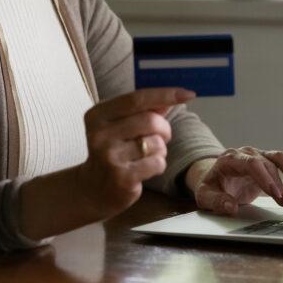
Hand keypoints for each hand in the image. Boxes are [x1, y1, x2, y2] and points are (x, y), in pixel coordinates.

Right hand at [74, 87, 195, 220]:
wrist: (94, 188)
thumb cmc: (114, 150)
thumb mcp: (121, 125)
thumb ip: (144, 110)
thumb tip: (171, 98)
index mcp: (98, 115)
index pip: (136, 98)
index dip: (164, 94)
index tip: (188, 94)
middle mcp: (99, 134)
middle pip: (150, 120)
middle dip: (164, 128)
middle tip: (161, 136)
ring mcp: (110, 157)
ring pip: (156, 143)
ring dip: (160, 149)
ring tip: (148, 154)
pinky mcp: (122, 177)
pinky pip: (157, 163)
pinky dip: (158, 164)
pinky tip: (145, 168)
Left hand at [190, 147, 282, 215]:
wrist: (214, 179)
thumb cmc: (210, 188)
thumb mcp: (205, 196)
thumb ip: (216, 201)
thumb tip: (230, 207)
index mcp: (230, 159)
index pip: (251, 163)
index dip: (264, 176)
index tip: (274, 192)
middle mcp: (246, 153)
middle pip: (266, 163)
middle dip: (277, 182)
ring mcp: (258, 155)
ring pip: (278, 157)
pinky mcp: (267, 162)